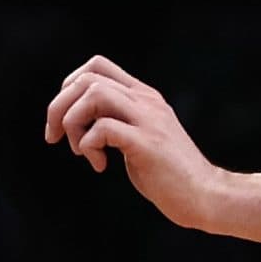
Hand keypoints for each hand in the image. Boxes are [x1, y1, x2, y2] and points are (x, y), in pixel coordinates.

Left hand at [43, 57, 225, 229]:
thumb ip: (119, 123)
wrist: (205, 195)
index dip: (69, 87)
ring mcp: (148, 120)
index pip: (96, 66)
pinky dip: (88, 144)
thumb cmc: (169, 175)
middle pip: (87, 78)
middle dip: (59, 107)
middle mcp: (146, 101)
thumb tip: (83, 124)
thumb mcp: (142, 138)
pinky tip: (100, 164)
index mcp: (144, 96)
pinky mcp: (147, 143)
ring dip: (72, 122)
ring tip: (80, 150)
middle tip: (55, 137)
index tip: (63, 120)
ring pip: (93, 94)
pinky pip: (103, 128)